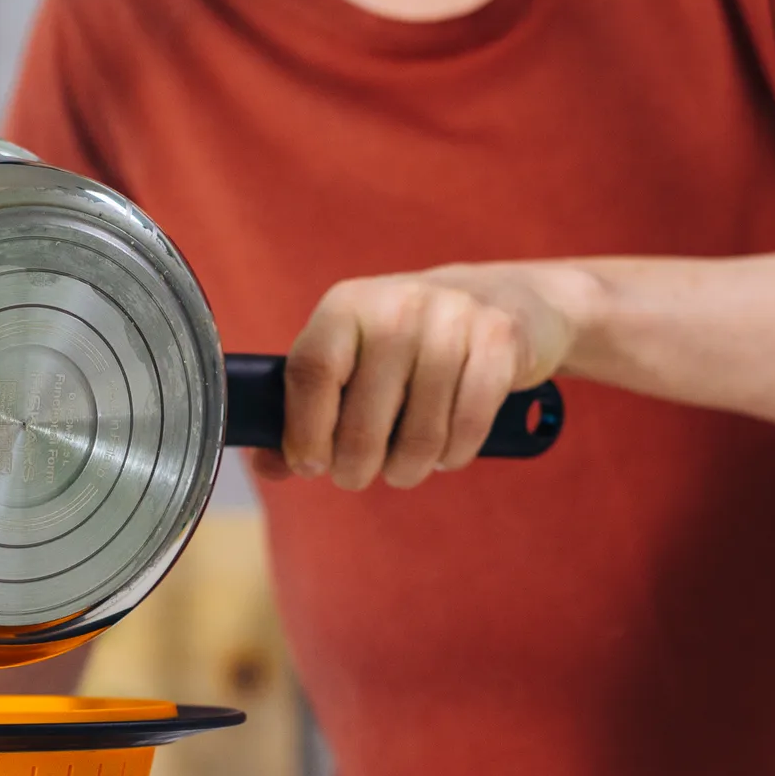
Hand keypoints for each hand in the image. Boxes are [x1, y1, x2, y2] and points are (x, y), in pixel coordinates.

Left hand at [268, 263, 589, 489]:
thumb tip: (270, 467)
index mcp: (347, 305)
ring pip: (419, 437)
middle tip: (358, 475)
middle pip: (361, 421)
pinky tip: (446, 452)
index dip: (304, 431)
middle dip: (355, 469)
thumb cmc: (411, 345)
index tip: (310, 466)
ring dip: (407, 470)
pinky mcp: (500, 342)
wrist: (504, 300)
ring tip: (405, 465)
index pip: (311, 371)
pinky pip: (467, 430)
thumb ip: (308, 410)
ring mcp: (452, 320)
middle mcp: (397, 304)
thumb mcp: (355, 358)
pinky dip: (453, 457)